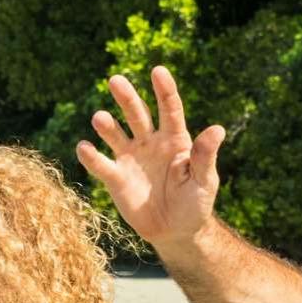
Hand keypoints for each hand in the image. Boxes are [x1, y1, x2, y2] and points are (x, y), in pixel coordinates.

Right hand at [77, 68, 227, 246]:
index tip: (158, 71)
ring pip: (116, 135)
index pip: (169, 109)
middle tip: (115, 80)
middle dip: (127, 98)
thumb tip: (218, 129)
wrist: (176, 231)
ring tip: (99, 117)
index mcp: (175, 139)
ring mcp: (131, 158)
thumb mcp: (204, 180)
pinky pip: (101, 165)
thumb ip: (205, 156)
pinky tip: (83, 147)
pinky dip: (91, 157)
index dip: (164, 90)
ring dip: (107, 126)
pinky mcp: (116, 178)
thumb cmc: (195, 202)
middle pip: (137, 115)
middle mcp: (150, 142)